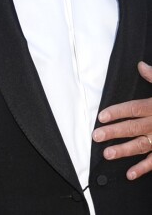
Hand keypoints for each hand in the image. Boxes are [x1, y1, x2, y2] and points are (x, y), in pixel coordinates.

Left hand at [92, 61, 151, 179]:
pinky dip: (143, 169)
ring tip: (107, 154)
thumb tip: (140, 65)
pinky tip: (129, 174)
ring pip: (141, 145)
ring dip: (124, 151)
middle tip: (96, 136)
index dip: (117, 112)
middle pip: (133, 128)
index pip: (134, 109)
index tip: (101, 116)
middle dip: (114, 132)